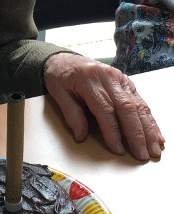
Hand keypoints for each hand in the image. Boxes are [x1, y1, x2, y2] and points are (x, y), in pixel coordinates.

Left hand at [44, 53, 164, 160]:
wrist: (65, 59)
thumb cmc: (61, 76)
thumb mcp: (58, 93)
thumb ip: (71, 114)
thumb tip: (80, 136)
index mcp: (90, 79)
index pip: (105, 108)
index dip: (113, 131)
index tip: (117, 148)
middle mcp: (109, 77)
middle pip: (127, 108)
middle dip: (137, 134)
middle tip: (142, 154)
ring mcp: (120, 79)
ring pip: (138, 106)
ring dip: (148, 129)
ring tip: (153, 148)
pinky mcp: (127, 83)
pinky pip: (141, 102)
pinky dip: (150, 120)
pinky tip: (156, 135)